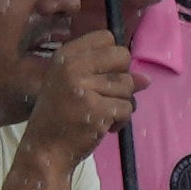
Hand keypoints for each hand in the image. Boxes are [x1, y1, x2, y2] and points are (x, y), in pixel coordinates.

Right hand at [35, 30, 145, 158]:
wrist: (44, 151)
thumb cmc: (60, 118)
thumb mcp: (77, 87)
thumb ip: (108, 76)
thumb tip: (145, 79)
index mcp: (65, 56)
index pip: (106, 37)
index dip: (112, 58)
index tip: (101, 76)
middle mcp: (72, 67)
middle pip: (122, 56)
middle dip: (122, 78)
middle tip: (106, 96)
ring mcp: (84, 88)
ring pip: (128, 85)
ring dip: (121, 104)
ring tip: (102, 116)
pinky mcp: (98, 110)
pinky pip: (127, 108)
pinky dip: (121, 121)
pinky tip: (105, 128)